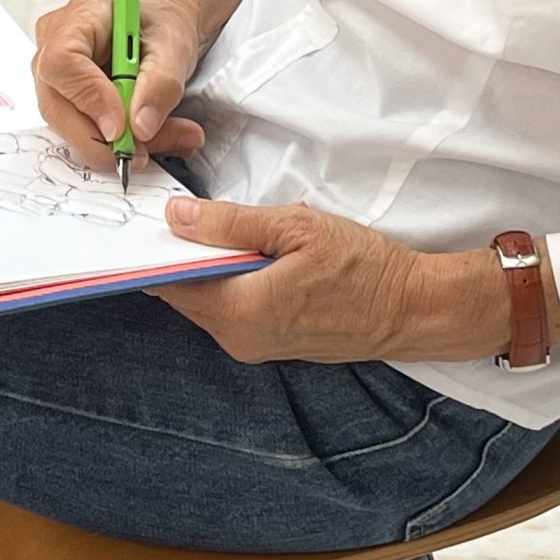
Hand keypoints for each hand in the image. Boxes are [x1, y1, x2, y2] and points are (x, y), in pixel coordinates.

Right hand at [33, 0, 207, 171]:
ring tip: (157, 139)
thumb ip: (161, 86)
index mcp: (80, 17)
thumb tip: (141, 127)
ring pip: (67, 125)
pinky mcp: (62, 99)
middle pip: (56, 104)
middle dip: (101, 138)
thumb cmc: (162, 27)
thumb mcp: (175, 49)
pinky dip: (112, 143)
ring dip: (112, 145)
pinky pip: (78, 130)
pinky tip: (142, 138)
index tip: (120, 126)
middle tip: (142, 150)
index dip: (89, 98)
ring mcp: (52, 74)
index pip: (63, 62)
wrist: (161, 31)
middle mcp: (54, 44)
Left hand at [152, 199, 513, 364]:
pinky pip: (231, 311)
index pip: (170, 282)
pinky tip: (241, 255)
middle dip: (177, 256)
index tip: (148, 218)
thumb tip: (176, 217)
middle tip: (179, 212)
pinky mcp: (271, 344)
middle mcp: (240, 338)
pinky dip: (226, 283)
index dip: (154, 249)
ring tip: (213, 229)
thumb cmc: (362, 266)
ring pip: (207, 302)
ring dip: (204, 269)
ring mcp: (256, 346)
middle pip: (184, 294)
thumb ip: (230, 224)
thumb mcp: (294, 227)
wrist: (411, 309)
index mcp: (240, 310)